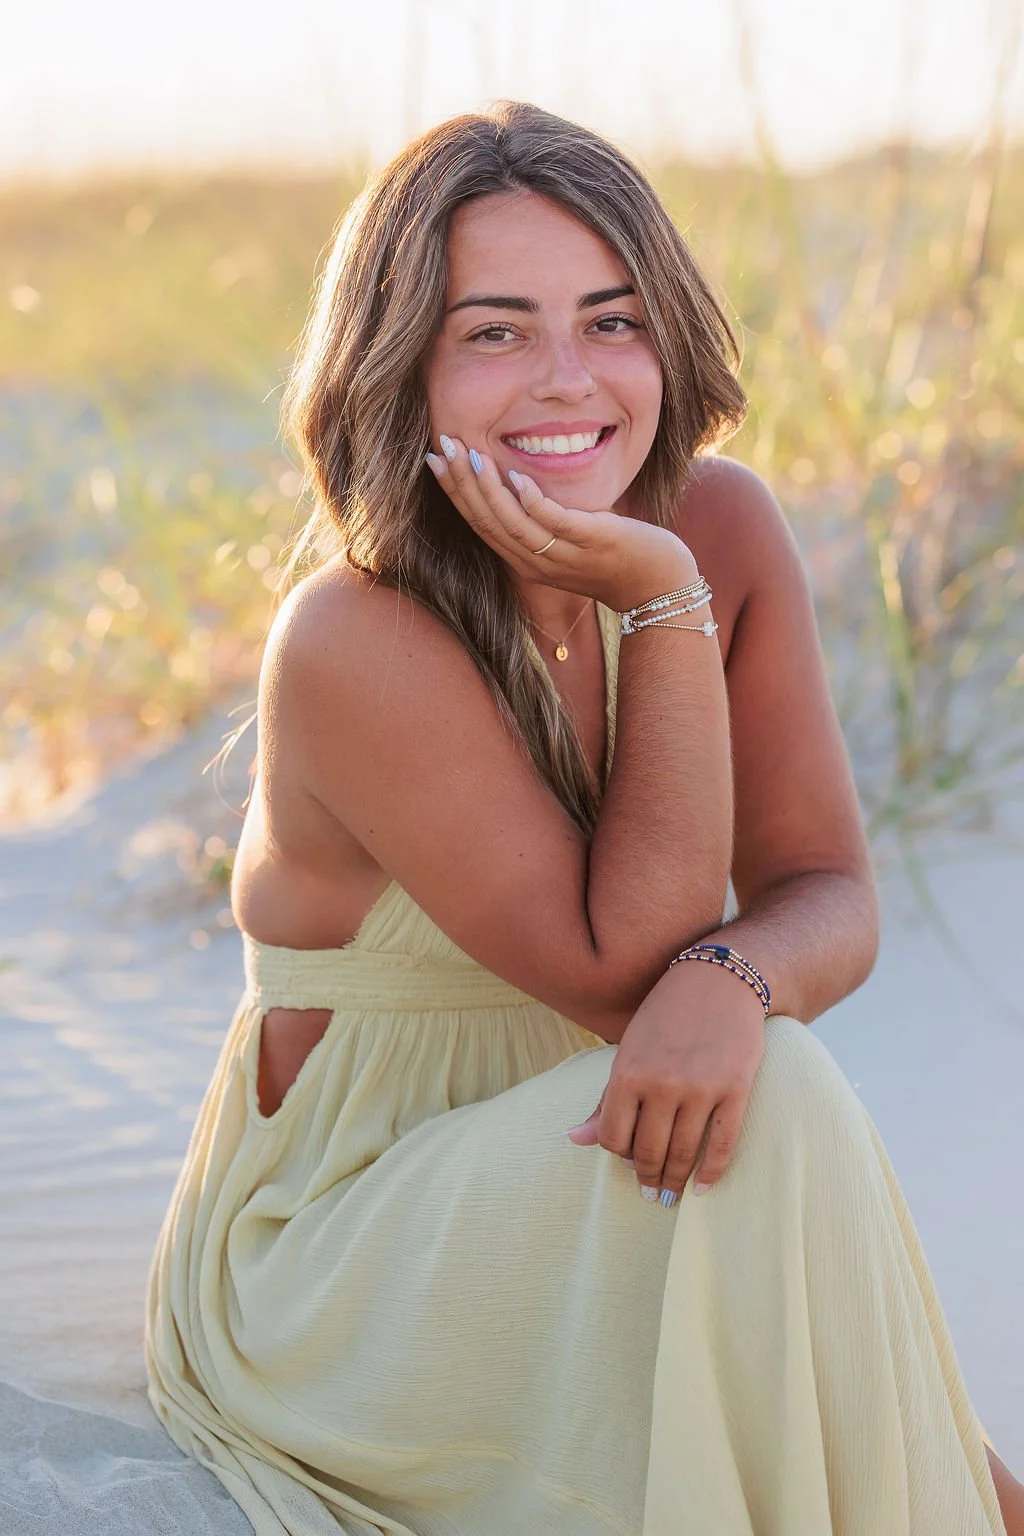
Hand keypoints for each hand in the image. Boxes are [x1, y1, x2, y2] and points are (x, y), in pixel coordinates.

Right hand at [425, 434, 696, 612]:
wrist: (656, 585)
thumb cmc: (614, 556)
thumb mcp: (568, 540)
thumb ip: (542, 518)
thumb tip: (519, 480)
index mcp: (526, 561)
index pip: (480, 524)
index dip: (454, 492)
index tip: (434, 460)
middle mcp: (537, 563)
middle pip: (487, 522)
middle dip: (461, 483)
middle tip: (443, 446)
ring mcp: (564, 555)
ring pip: (513, 523)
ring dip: (489, 488)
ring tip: (472, 455)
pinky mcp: (593, 543)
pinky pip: (554, 523)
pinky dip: (533, 501)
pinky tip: (518, 477)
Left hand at [565, 960, 766, 1199]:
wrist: (718, 982)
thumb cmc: (665, 1016)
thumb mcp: (627, 1051)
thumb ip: (605, 1100)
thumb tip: (573, 1141)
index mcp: (627, 1073)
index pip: (613, 1137)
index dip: (618, 1155)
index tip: (627, 1161)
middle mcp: (661, 1084)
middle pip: (648, 1151)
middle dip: (648, 1177)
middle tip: (651, 1193)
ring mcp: (700, 1089)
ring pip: (684, 1154)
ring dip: (675, 1181)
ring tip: (671, 1195)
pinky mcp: (735, 1090)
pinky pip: (722, 1145)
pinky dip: (711, 1173)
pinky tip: (702, 1187)